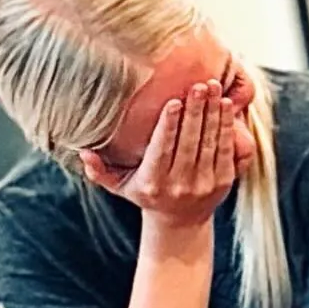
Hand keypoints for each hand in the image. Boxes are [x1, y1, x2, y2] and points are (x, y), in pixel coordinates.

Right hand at [79, 80, 235, 229]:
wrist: (180, 221)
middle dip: (196, 111)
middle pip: (189, 142)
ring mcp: (204, 183)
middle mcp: (178, 184)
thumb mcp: (120, 185)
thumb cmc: (146, 193)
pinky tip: (226, 105)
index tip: (173, 101)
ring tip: (215, 87)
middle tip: (200, 85)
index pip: (162, 149)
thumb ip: (99, 170)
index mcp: (152, 182)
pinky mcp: (224, 182)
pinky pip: (226, 150)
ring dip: (214, 113)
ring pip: (210, 142)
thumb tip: (81, 151)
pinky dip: (226, 126)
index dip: (169, 125)